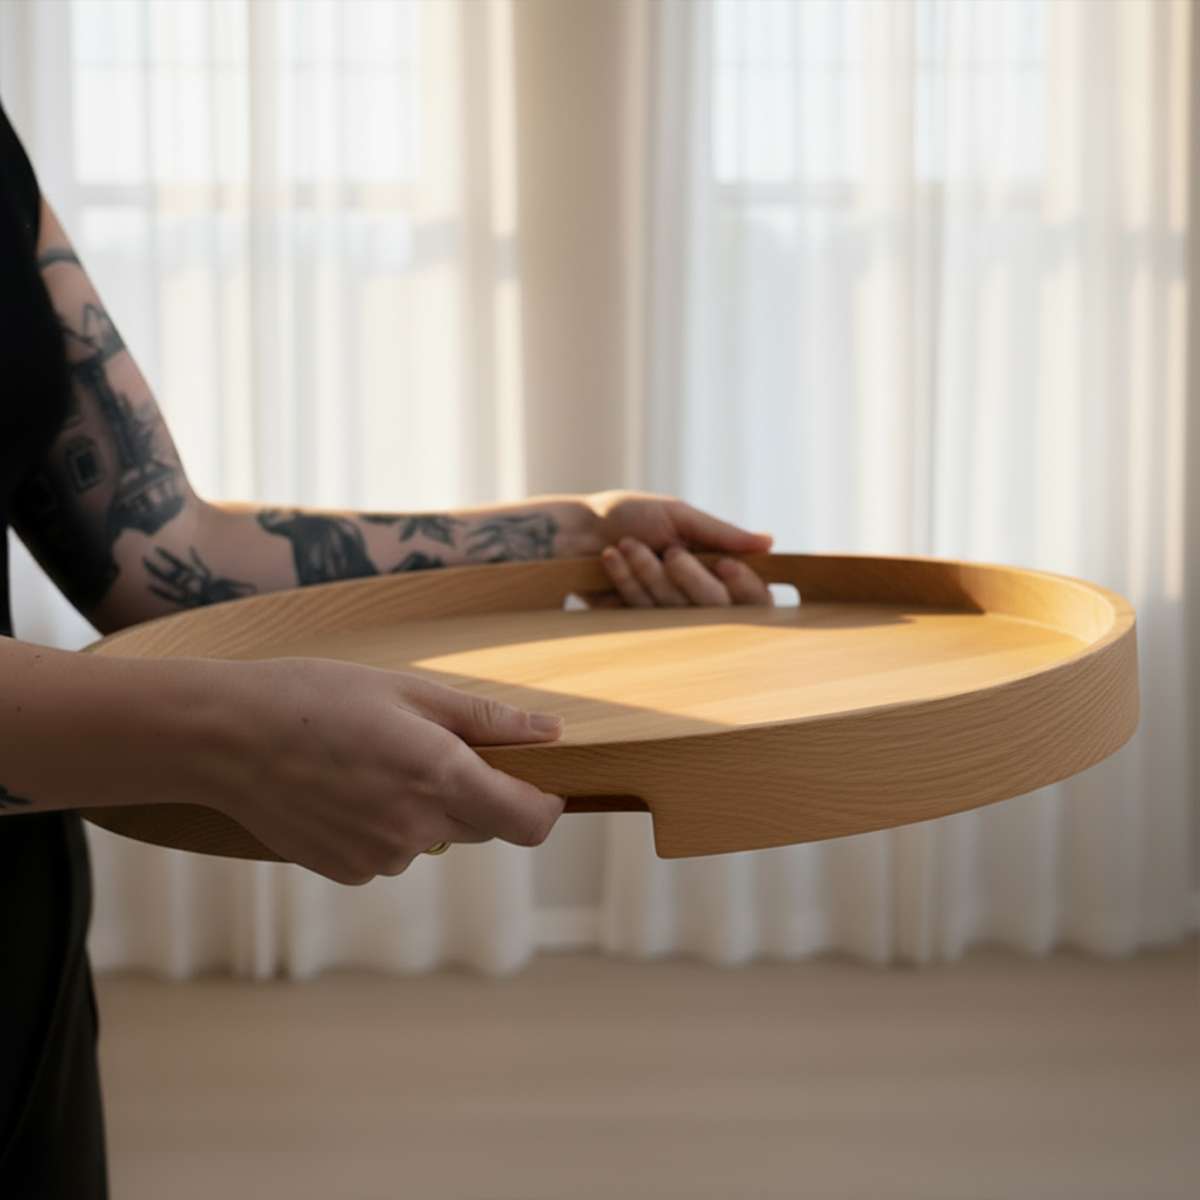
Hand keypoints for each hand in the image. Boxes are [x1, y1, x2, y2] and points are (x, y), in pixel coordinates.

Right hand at [200, 657, 565, 884]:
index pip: (529, 823)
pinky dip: (385, 823)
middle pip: (483, 826)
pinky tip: (346, 787)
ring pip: (435, 837)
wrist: (225, 737)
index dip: (546, 805)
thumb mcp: (409, 691)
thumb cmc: (318, 698)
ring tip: (372, 759)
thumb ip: (487, 719)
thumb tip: (551, 733)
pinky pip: (392, 850)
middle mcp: (417, 831)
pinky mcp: (347, 872)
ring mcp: (380, 859)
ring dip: (426, 807)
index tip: (540, 781)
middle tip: (430, 745)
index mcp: (440, 779)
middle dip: (477, 791)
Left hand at [582, 489, 773, 607]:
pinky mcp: (637, 619)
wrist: (576, 531)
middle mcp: (696, 591)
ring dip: (649, 571)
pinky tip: (612, 557)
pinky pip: (643, 609)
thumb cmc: (627, 515)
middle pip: (715, 605)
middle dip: (688, 577)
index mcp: (715, 564)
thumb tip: (768, 543)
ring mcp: (667, 609)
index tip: (727, 567)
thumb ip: (720, 534)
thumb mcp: (677, 515)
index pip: (753, 594)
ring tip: (626, 544)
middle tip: (669, 551)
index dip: (745, 586)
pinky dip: (627, 579)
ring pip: (675, 606)